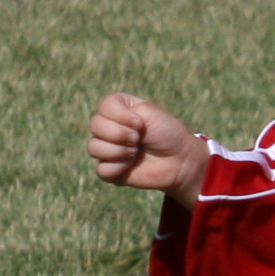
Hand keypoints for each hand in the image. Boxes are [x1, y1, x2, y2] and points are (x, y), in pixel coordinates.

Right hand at [88, 92, 212, 197]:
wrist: (180, 161)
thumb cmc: (167, 133)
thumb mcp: (149, 111)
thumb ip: (124, 110)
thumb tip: (106, 135)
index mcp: (118, 108)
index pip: (103, 105)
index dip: (120, 115)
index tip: (140, 123)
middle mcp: (109, 126)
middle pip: (94, 125)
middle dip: (120, 134)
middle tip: (138, 138)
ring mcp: (108, 148)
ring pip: (93, 148)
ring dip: (119, 151)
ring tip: (136, 152)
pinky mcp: (110, 169)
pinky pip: (101, 169)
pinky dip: (118, 168)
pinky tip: (131, 165)